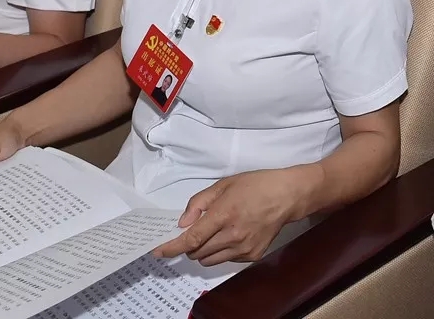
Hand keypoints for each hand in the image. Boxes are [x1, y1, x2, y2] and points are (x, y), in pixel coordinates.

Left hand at [153, 167, 317, 265]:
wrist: (286, 196)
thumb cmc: (253, 186)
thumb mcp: (221, 186)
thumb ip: (198, 204)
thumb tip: (182, 224)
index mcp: (223, 215)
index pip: (192, 239)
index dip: (172, 247)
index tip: (158, 252)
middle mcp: (233, 236)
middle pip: (198, 252)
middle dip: (188, 245)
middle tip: (192, 231)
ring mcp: (244, 248)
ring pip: (210, 260)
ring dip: (203, 250)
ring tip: (212, 232)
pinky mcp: (253, 255)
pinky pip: (226, 260)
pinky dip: (220, 251)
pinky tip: (230, 235)